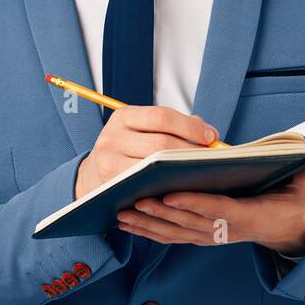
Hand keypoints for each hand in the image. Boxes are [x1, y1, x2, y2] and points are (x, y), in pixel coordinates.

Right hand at [75, 105, 218, 199]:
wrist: (93, 175)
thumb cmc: (129, 148)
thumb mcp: (143, 128)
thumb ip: (174, 125)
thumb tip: (209, 134)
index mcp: (123, 117)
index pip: (161, 117)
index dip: (190, 126)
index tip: (211, 136)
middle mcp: (112, 138)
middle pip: (160, 145)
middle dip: (191, 152)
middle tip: (211, 159)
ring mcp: (109, 164)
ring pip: (154, 168)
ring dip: (182, 170)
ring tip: (201, 172)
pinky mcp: (112, 187)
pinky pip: (146, 188)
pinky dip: (168, 187)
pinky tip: (183, 186)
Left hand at [117, 160, 304, 254]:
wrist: (287, 229)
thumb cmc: (291, 204)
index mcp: (248, 217)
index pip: (217, 210)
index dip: (193, 204)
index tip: (170, 195)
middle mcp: (226, 230)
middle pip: (188, 223)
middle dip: (160, 213)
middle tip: (134, 199)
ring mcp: (211, 236)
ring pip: (174, 232)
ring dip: (148, 224)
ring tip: (122, 211)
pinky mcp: (201, 236)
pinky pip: (171, 236)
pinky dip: (149, 231)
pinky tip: (129, 221)